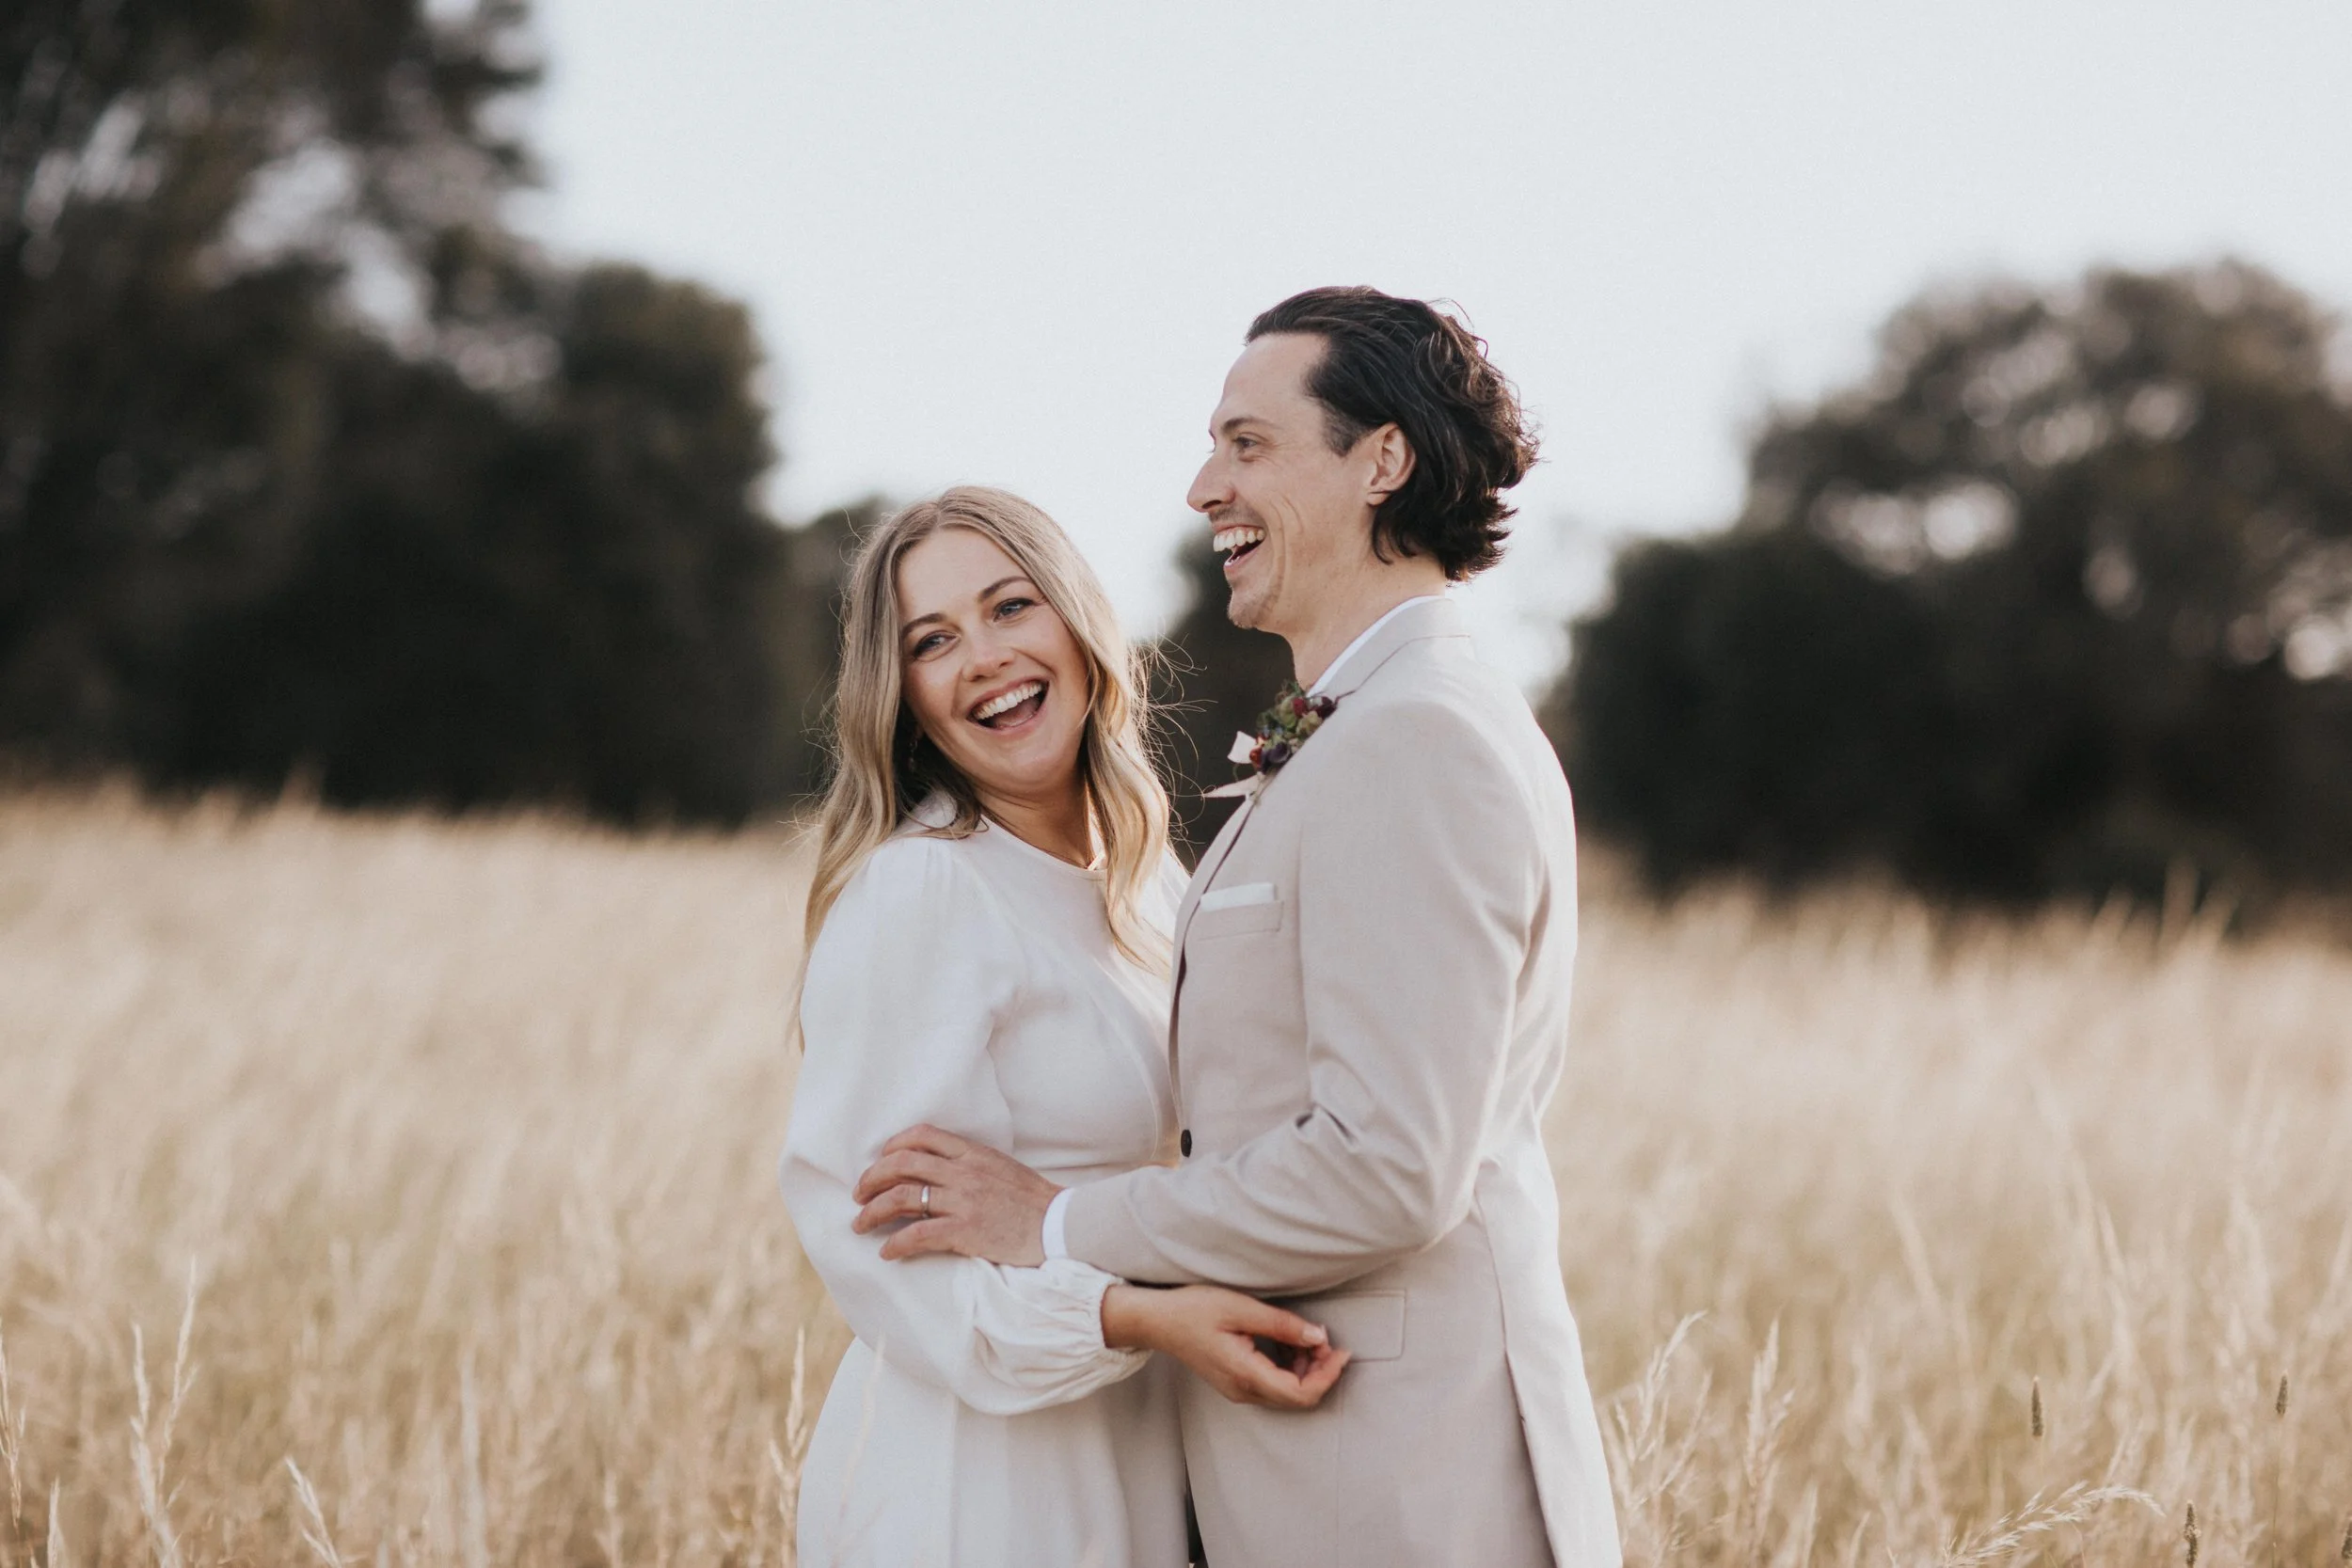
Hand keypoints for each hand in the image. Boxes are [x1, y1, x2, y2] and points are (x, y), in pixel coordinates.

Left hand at [851, 1125, 1062, 1264]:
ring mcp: (963, 1201)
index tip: (880, 1161)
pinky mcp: (965, 1231)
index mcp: (972, 1152)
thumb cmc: (1032, 1200)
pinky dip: (896, 1243)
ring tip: (861, 1224)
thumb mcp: (1000, 1166)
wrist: (1059, 1225)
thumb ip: (969, 1162)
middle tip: (859, 1194)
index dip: (892, 1146)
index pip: (922, 1135)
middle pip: (901, 1163)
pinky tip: (887, 1252)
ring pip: (902, 1197)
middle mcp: (963, 1172)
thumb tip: (937, 1168)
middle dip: (871, 1178)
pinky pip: (918, 1234)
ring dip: (873, 1211)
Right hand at [1100, 1285, 1350, 1409]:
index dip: (1328, 1374)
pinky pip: (1273, 1385)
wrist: (1157, 1321)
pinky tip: (1290, 1343)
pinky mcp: (1236, 1383)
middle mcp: (1244, 1391)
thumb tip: (1319, 1336)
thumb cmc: (1193, 1310)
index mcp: (1246, 1375)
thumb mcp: (1240, 1308)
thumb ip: (1282, 1324)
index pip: (1302, 1393)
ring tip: (1309, 1337)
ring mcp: (1239, 1390)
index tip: (1342, 1350)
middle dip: (1320, 1371)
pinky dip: (1290, 1368)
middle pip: (1298, 1397)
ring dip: (1306, 1369)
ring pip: (1287, 1393)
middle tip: (1327, 1338)